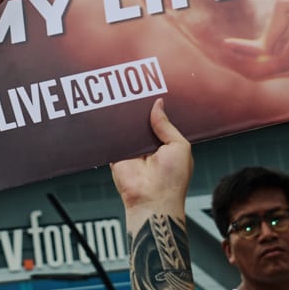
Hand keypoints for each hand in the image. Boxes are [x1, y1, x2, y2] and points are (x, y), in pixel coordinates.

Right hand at [110, 101, 193, 221]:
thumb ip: (166, 125)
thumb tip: (158, 105)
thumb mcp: (179, 146)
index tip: (151, 89)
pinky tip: (109, 113)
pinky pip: (112, 140)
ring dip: (124, 117)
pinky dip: (110, 129)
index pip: (159, 121)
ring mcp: (132, 152)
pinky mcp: (116, 157)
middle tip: (133, 89)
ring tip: (121, 96)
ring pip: (126, 128)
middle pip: (141, 122)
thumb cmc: (172, 180)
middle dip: (138, 109)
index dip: (156, 108)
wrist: (153, 201)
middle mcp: (148, 147)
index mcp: (166, 144)